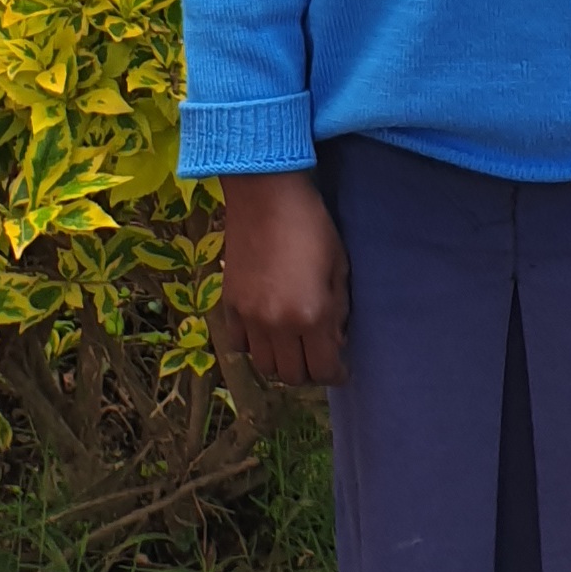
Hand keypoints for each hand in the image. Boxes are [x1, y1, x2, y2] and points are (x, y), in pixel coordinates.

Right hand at [215, 172, 350, 386]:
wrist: (265, 195)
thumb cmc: (312, 226)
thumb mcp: (339, 267)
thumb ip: (338, 311)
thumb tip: (335, 341)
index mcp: (312, 315)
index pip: (325, 369)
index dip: (337, 374)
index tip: (342, 368)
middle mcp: (278, 325)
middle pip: (292, 375)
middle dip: (310, 371)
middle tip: (318, 356)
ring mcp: (249, 318)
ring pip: (264, 366)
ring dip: (282, 363)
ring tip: (292, 347)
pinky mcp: (228, 306)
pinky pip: (238, 345)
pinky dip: (254, 346)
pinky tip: (265, 331)